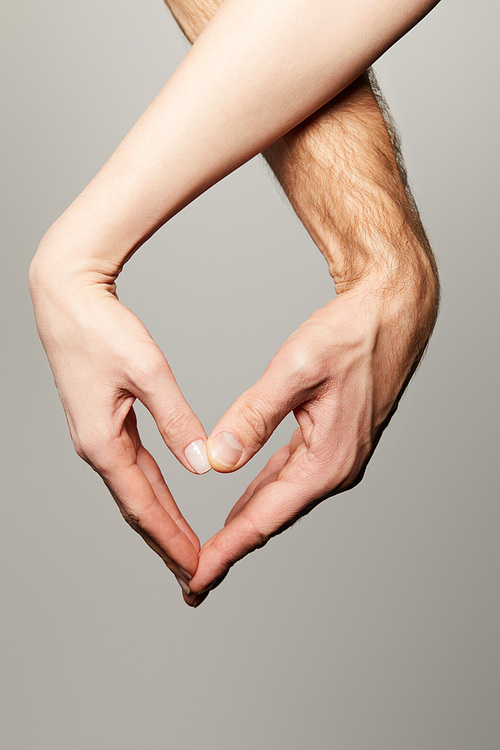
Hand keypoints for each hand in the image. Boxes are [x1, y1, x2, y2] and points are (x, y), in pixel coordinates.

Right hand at [29, 250, 211, 591]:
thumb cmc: (102, 330)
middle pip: (137, 509)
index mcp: (103, 443)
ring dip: (161, 523)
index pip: (143, 506)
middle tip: (193, 577)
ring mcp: (99, 438)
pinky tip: (167, 504)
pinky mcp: (105, 424)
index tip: (196, 568)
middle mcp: (97, 448)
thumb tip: (202, 464)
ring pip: (136, 492)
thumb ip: (177, 420)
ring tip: (184, 550)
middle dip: (166, 543)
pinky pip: (134, 470)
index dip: (171, 539)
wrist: (68, 300)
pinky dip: (154, 493)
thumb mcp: (147, 372)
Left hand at [185, 273, 436, 604]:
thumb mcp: (296, 369)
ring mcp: (334, 458)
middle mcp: (334, 468)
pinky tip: (243, 501)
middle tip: (193, 576)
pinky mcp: (330, 444)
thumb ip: (255, 416)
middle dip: (231, 547)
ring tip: (212, 549)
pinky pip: (287, 479)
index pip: (265, 517)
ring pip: (279, 501)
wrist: (391, 316)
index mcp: (327, 460)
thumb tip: (218, 459)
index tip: (196, 577)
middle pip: (271, 518)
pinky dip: (261, 495)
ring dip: (245, 525)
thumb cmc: (350, 337)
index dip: (227, 550)